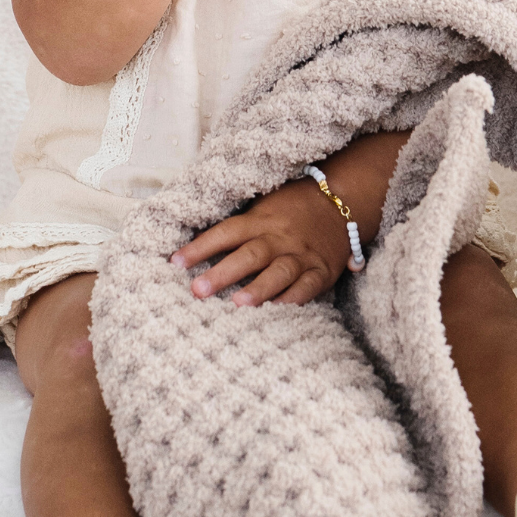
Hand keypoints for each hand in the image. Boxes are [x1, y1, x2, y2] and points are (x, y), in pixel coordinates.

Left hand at [171, 178, 352, 307]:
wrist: (340, 202)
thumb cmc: (290, 207)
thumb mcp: (262, 207)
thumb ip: (237, 226)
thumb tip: (193, 243)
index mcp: (260, 220)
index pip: (225, 232)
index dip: (200, 246)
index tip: (175, 263)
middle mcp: (279, 238)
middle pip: (250, 254)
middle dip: (223, 273)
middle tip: (197, 290)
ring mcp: (301, 255)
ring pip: (279, 271)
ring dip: (259, 289)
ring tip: (237, 305)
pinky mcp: (321, 272)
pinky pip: (307, 287)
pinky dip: (293, 299)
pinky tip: (277, 313)